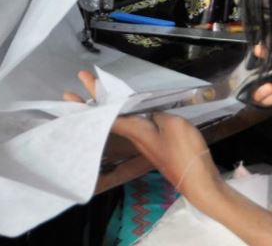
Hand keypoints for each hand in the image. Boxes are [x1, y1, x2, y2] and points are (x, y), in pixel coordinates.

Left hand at [65, 72, 223, 202]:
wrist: (199, 183)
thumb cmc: (185, 153)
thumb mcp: (173, 125)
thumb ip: (156, 114)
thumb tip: (146, 113)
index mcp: (135, 130)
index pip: (108, 111)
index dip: (95, 97)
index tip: (76, 88)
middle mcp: (135, 137)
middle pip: (109, 116)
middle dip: (93, 102)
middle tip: (72, 91)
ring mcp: (144, 144)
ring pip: (120, 121)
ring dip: (107, 108)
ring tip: (96, 97)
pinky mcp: (155, 148)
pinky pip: (133, 127)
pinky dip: (124, 115)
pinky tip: (129, 112)